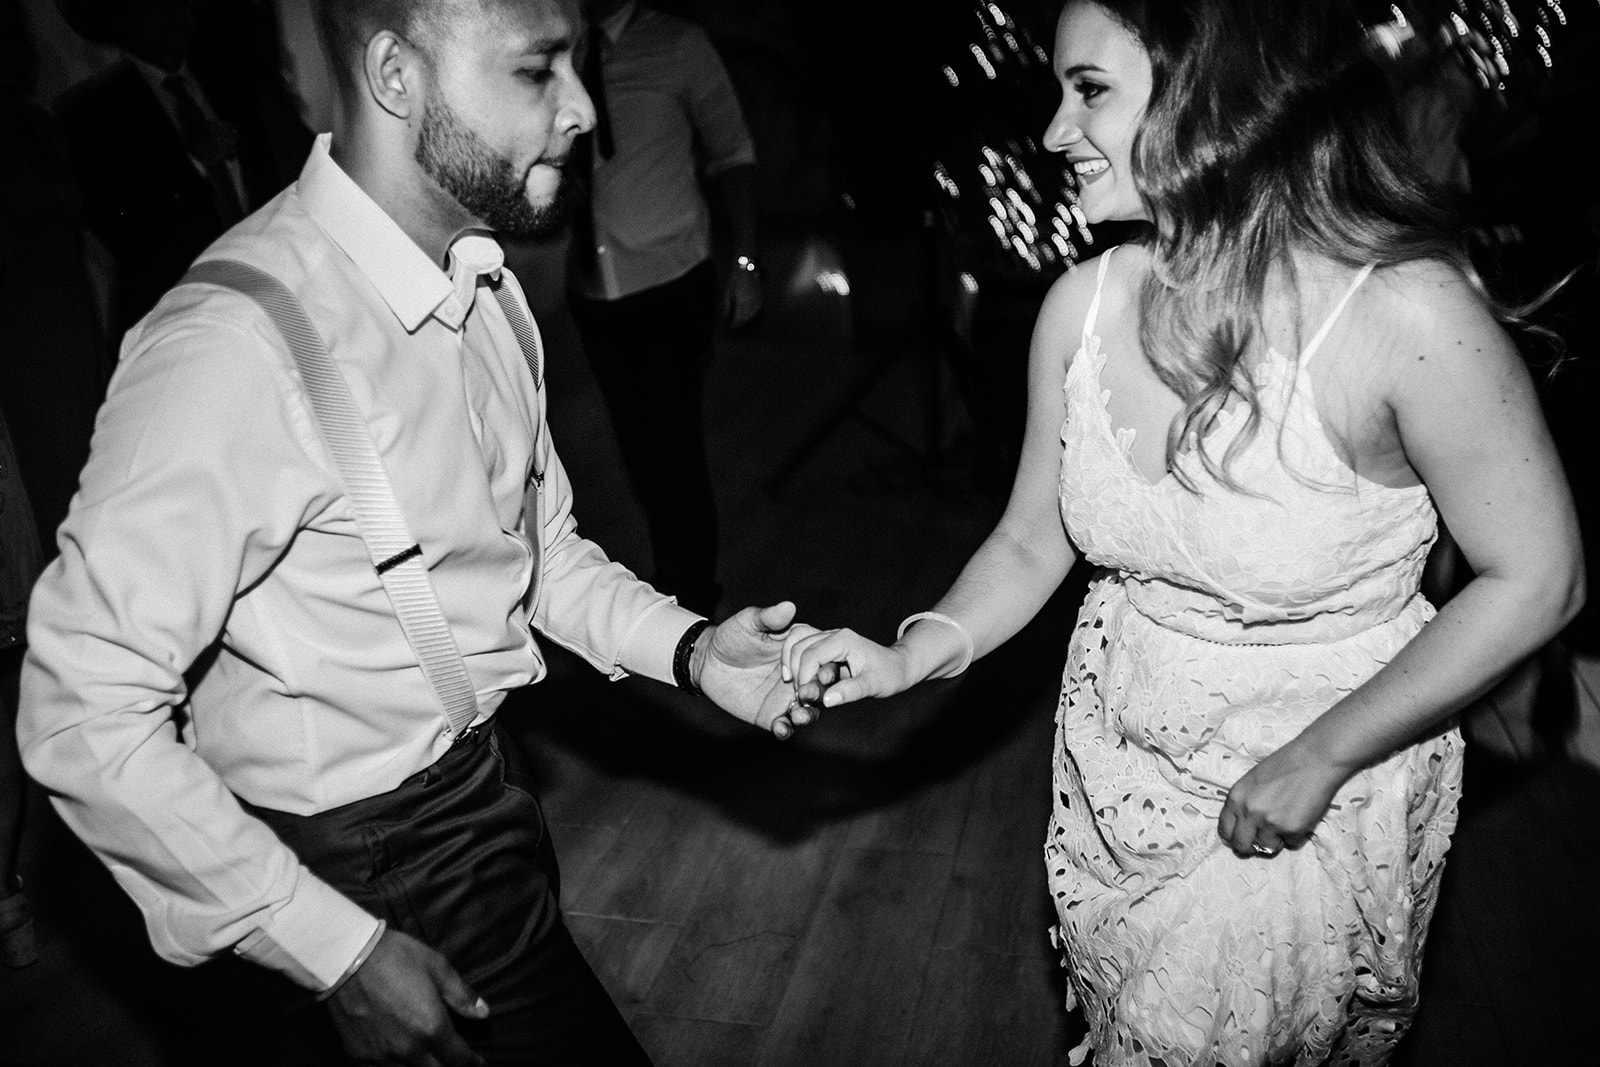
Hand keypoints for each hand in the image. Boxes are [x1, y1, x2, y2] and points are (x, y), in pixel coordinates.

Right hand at [327, 928, 487, 1066]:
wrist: (344, 957)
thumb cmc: (395, 957)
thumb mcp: (437, 967)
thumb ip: (461, 995)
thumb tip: (483, 1014)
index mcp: (431, 1028)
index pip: (459, 1060)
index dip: (473, 1064)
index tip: (478, 1063)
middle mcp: (408, 1049)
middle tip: (454, 1059)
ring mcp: (381, 1056)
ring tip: (429, 1059)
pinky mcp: (358, 1056)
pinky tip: (398, 1059)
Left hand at [697, 602, 816, 738]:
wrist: (708, 661)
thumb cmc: (732, 636)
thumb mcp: (748, 623)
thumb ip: (768, 618)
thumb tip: (789, 606)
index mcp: (800, 653)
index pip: (821, 659)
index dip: (823, 666)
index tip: (821, 671)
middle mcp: (799, 677)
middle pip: (819, 688)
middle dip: (819, 693)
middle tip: (809, 695)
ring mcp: (786, 697)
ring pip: (807, 711)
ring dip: (808, 716)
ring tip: (800, 716)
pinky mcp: (771, 715)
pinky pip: (784, 726)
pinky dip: (786, 730)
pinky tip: (781, 728)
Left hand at [722, 269, 762, 330]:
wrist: (746, 268)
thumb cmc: (735, 279)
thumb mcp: (727, 292)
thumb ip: (726, 305)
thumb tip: (725, 317)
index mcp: (741, 302)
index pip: (739, 318)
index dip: (735, 324)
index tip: (731, 327)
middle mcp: (750, 302)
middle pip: (746, 318)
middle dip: (740, 324)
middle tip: (736, 327)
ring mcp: (757, 300)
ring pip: (753, 315)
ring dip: (747, 321)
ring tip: (742, 324)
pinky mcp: (760, 297)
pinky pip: (758, 309)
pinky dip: (754, 315)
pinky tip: (751, 316)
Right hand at [781, 627, 911, 708]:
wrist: (898, 666)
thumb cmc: (889, 674)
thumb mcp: (873, 686)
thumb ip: (850, 691)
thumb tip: (826, 701)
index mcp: (843, 640)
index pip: (810, 655)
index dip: (803, 678)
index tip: (805, 698)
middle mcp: (833, 634)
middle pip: (798, 647)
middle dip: (795, 672)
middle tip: (800, 696)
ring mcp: (828, 636)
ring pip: (796, 642)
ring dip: (791, 664)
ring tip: (797, 686)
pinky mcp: (825, 644)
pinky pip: (801, 645)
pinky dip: (794, 660)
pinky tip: (798, 678)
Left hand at [1216, 741, 1350, 858]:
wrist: (1314, 759)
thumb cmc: (1285, 765)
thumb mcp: (1252, 781)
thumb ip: (1244, 803)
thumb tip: (1242, 827)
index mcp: (1236, 797)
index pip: (1225, 830)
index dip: (1233, 837)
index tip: (1240, 838)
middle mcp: (1249, 813)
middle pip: (1241, 846)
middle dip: (1250, 847)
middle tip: (1261, 840)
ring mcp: (1270, 823)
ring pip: (1267, 849)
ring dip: (1275, 841)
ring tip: (1284, 823)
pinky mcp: (1292, 830)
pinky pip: (1291, 844)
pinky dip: (1296, 836)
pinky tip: (1300, 817)